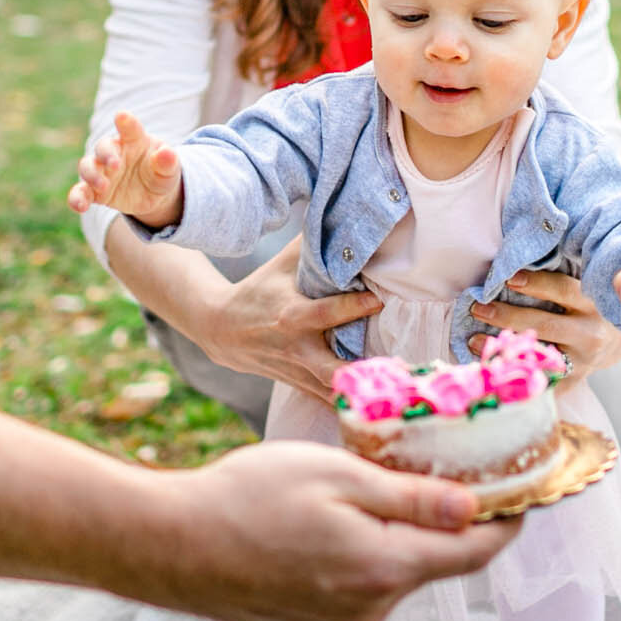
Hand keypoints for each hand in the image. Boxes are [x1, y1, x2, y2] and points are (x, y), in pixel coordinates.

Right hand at [68, 112, 182, 227]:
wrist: (153, 195)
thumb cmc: (160, 173)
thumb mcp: (170, 170)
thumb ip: (168, 162)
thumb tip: (167, 153)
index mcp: (134, 140)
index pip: (130, 128)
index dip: (126, 121)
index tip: (121, 116)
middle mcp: (114, 152)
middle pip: (103, 147)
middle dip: (106, 154)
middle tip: (114, 165)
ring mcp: (102, 171)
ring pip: (87, 166)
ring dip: (92, 175)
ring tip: (103, 187)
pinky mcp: (95, 191)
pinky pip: (81, 192)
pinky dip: (77, 198)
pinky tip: (79, 206)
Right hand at [156, 441, 521, 620]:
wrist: (169, 547)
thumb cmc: (245, 498)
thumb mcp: (336, 476)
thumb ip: (410, 498)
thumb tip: (474, 508)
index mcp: (385, 568)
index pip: (475, 552)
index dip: (507, 517)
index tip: (523, 485)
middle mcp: (372, 606)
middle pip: (438, 563)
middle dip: (454, 520)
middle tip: (454, 466)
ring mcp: (341, 620)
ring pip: (398, 572)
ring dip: (406, 534)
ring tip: (390, 483)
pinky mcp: (314, 620)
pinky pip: (364, 584)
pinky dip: (371, 550)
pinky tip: (345, 516)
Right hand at [202, 236, 381, 402]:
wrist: (221, 330)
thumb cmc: (259, 290)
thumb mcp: (281, 264)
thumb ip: (312, 244)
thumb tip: (340, 212)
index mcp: (293, 316)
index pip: (326, 313)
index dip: (353, 306)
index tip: (379, 299)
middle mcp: (297, 349)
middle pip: (331, 371)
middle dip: (361, 374)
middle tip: (399, 371)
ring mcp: (299, 373)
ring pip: (333, 393)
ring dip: (363, 396)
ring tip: (399, 395)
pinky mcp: (301, 386)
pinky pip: (329, 402)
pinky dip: (351, 405)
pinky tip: (379, 409)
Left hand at [470, 268, 620, 388]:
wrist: (613, 342)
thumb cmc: (585, 306)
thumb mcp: (581, 288)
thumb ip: (555, 278)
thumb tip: (510, 265)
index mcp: (593, 303)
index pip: (563, 290)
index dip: (535, 283)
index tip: (507, 278)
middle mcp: (591, 333)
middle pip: (546, 324)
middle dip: (507, 316)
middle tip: (478, 308)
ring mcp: (583, 361)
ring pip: (540, 355)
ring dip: (504, 347)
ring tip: (474, 339)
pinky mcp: (574, 381)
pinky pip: (541, 380)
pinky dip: (514, 372)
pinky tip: (491, 364)